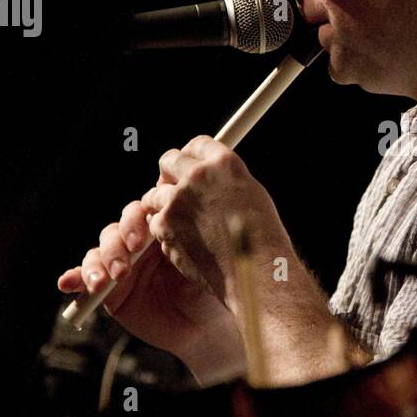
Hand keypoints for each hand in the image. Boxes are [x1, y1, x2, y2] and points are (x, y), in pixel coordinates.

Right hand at [56, 199, 244, 384]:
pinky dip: (74, 278)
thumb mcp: (202, 259)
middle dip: (116, 246)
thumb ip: (184, 237)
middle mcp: (138, 244)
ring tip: (102, 283)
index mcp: (161, 228)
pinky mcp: (109, 291)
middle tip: (125, 267)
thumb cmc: (212, 288)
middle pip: (115, 230)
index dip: (136, 221)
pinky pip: (85, 279)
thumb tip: (175, 215)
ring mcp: (121, 266)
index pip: (139, 211)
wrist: (208, 328)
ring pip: (98, 253)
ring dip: (96, 265)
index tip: (143, 240)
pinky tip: (67, 283)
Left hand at [141, 135, 292, 311]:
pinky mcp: (165, 224)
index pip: (196, 145)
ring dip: (165, 206)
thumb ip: (224, 179)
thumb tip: (206, 176)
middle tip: (175, 191)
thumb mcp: (250, 193)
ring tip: (186, 226)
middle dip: (170, 175)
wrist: (257, 272)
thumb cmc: (262, 238)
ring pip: (155, 193)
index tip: (190, 169)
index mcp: (224, 162)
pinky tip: (186, 243)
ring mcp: (178, 199)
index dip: (191, 157)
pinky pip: (154, 221)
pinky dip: (165, 231)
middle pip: (169, 160)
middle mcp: (199, 175)